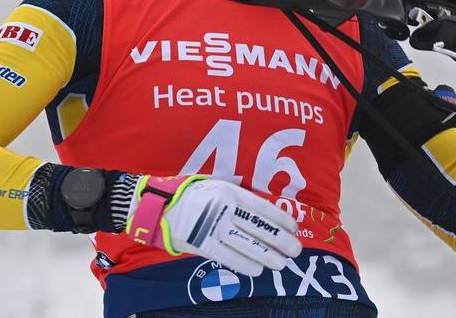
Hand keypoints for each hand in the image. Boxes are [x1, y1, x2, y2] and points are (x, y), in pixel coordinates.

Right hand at [126, 175, 302, 276]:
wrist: (159, 206)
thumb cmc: (193, 195)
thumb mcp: (218, 186)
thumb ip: (239, 199)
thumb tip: (265, 214)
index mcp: (230, 193)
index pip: (262, 208)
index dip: (280, 219)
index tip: (294, 228)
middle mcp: (224, 209)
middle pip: (259, 228)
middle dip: (280, 241)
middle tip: (296, 250)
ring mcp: (212, 227)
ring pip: (247, 245)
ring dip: (267, 255)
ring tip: (282, 263)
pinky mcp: (201, 244)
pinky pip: (227, 257)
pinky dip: (244, 264)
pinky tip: (258, 269)